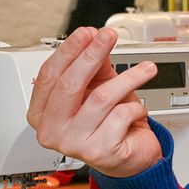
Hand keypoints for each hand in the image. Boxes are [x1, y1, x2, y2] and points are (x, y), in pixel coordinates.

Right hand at [26, 26, 161, 178]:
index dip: (69, 51)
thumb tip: (94, 38)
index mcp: (41, 113)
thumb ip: (94, 65)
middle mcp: (51, 130)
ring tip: (146, 69)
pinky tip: (139, 109)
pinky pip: (121, 116)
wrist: (131, 156)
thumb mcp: (99, 87)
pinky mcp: (99, 152)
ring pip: (101, 98)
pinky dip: (136, 107)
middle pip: (70, 85)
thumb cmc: (111, 122)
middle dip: (91, 55)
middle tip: (109, 36)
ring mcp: (73, 144)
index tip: (87, 32)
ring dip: (128, 79)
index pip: (50, 75)